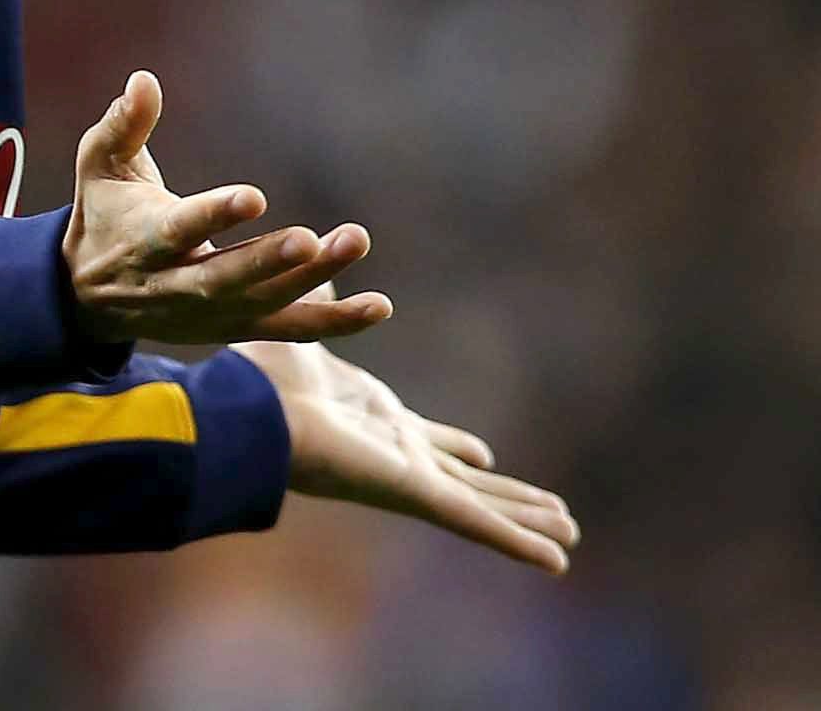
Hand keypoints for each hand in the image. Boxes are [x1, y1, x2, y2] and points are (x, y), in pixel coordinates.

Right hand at [60, 71, 392, 345]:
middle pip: (228, 278)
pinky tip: (380, 306)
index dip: (216, 216)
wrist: (88, 299)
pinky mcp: (238, 327)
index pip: (181, 230)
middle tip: (311, 238)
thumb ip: (122, 126)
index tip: (255, 198)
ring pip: (266, 302)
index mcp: (147, 241)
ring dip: (314, 278)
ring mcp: (212, 313)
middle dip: (270, 260)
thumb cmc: (102, 216)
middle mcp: (179, 284)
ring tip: (355, 241)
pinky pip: (291, 328)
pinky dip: (336, 320)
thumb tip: (144, 79)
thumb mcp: (99, 166)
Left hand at [235, 333, 579, 574]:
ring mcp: (409, 480)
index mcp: (375, 422)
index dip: (457, 447)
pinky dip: (520, 543)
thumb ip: (326, 302)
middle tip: (550, 509)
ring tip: (570, 535)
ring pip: (484, 507)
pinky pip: (478, 524)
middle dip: (509, 495)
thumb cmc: (263, 375)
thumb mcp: (307, 328)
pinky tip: (557, 559)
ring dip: (528, 521)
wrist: (250, 410)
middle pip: (467, 482)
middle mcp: (398, 456)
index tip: (483, 455)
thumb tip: (327, 261)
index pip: (429, 441)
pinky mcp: (415, 496)